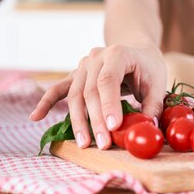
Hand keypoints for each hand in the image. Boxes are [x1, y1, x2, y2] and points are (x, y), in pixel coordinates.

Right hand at [30, 44, 167, 149]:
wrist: (137, 50)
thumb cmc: (148, 67)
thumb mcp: (157, 83)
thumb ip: (152, 106)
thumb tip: (146, 128)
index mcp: (117, 54)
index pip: (108, 80)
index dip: (109, 104)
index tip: (113, 127)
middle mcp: (96, 57)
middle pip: (90, 91)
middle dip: (96, 120)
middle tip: (103, 143)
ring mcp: (83, 65)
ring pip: (75, 95)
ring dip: (78, 121)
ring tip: (84, 143)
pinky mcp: (75, 75)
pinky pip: (58, 89)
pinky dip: (46, 103)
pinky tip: (35, 117)